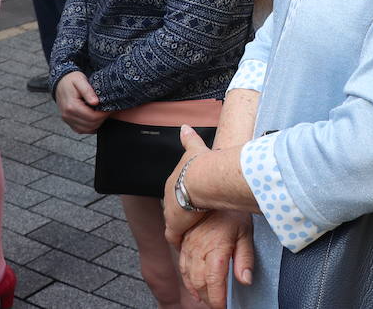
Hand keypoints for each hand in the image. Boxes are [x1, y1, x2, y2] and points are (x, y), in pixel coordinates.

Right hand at [54, 72, 105, 133]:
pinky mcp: (68, 121)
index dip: (104, 114)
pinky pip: (81, 130)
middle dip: (102, 119)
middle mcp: (67, 115)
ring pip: (86, 129)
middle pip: (90, 124)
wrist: (60, 82)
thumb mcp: (80, 80)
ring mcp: (67, 119)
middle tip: (108, 111)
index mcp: (71, 106)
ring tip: (102, 114)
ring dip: (97, 124)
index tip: (110, 108)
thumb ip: (88, 90)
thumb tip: (96, 102)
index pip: (92, 117)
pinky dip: (90, 127)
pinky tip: (95, 119)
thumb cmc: (71, 80)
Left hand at [164, 125, 213, 248]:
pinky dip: (179, 240)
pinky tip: (185, 244)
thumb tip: (184, 127)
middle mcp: (169, 195)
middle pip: (174, 206)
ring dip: (181, 226)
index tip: (190, 199)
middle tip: (191, 216)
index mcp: (174, 179)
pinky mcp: (174, 226)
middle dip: (180, 211)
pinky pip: (174, 237)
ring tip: (190, 232)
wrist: (202, 178)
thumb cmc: (203, 165)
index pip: (176, 189)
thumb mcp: (196, 149)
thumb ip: (189, 140)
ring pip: (174, 222)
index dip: (183, 195)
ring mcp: (170, 212)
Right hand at [178, 211, 254, 308]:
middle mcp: (199, 251)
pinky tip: (194, 287)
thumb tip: (246, 280)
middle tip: (218, 304)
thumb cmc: (230, 210)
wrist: (209, 189)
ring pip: (189, 277)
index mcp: (215, 251)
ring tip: (207, 300)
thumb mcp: (245, 232)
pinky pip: (182, 266)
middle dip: (209, 299)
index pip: (214, 284)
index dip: (218, 300)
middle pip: (200, 284)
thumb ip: (245, 258)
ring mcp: (189, 247)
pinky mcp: (184, 242)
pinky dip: (187, 280)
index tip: (223, 307)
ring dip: (198, 292)